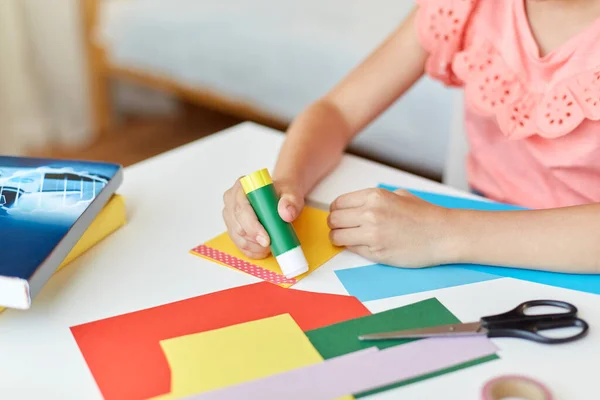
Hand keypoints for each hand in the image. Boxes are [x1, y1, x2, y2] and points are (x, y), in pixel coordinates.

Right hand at [222, 177, 304, 258]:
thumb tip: (286, 214)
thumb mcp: (291, 193)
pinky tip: (263, 250)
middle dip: (254, 240)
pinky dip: (251, 250)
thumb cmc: (282, 193)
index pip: (242, 209)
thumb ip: (290, 201)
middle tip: (271, 245)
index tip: (266, 239)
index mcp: (242, 187)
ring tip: (270, 246)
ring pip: (237, 237)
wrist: (281, 196)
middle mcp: (231, 200)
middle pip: (237, 226)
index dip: (252, 227)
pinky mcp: (232, 227)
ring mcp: (230, 215)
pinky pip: (238, 244)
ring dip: (254, 246)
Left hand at [327, 187, 455, 267]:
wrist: (444, 234)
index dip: (336, 211)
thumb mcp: (399, 195)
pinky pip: (351, 250)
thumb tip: (357, 206)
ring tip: (350, 239)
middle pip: (333, 220)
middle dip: (335, 225)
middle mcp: (370, 213)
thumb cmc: (425, 215)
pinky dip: (353, 248)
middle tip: (342, 229)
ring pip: (336, 237)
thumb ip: (375, 199)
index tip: (340, 216)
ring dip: (339, 239)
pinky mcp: (376, 252)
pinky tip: (364, 246)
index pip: (338, 203)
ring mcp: (371, 234)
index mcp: (374, 196)